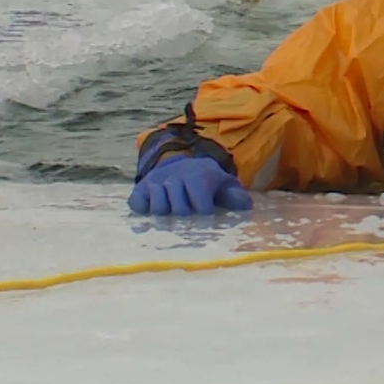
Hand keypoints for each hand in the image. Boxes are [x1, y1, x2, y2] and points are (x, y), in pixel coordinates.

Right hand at [128, 155, 252, 215]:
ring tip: (173, 210)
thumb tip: (246, 206)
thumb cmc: (206, 182)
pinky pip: (138, 205)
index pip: (201, 206)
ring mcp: (155, 182)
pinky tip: (155, 210)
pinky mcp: (139, 189)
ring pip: (158, 209)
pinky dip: (144, 211)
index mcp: (198, 175)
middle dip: (186, 217)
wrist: (179, 165)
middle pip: (179, 210)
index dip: (204, 215)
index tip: (206, 214)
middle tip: (188, 212)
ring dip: (166, 215)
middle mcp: (175, 176)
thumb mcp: (224, 184)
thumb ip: (235, 196)